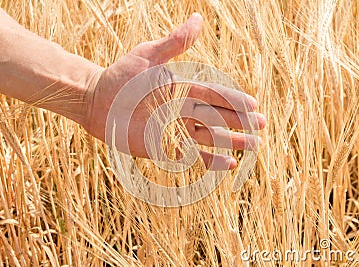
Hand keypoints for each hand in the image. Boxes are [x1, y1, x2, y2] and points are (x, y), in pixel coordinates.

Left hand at [83, 13, 265, 169]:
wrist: (96, 100)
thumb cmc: (121, 76)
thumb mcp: (148, 55)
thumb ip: (175, 43)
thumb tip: (199, 19)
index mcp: (182, 88)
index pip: (214, 94)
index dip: (233, 100)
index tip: (253, 105)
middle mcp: (182, 110)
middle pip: (217, 118)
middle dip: (239, 122)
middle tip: (261, 126)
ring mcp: (173, 130)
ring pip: (209, 137)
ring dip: (231, 142)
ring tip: (253, 146)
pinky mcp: (162, 148)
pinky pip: (190, 156)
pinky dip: (209, 160)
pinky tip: (228, 163)